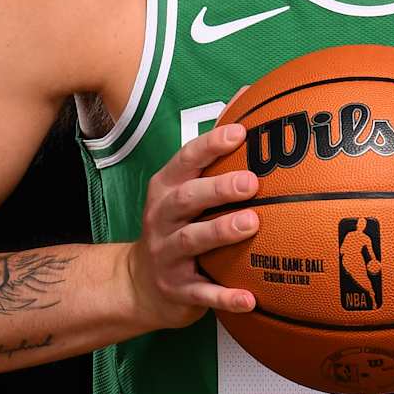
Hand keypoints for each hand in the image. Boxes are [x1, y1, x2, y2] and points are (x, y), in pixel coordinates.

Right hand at [127, 86, 261, 329]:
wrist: (140, 284)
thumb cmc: (178, 225)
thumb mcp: (186, 188)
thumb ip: (215, 152)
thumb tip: (251, 94)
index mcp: (167, 188)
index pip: (185, 160)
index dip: (211, 146)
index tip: (241, 133)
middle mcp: (162, 218)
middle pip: (187, 198)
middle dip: (218, 188)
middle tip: (252, 181)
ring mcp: (167, 254)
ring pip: (193, 241)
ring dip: (222, 231)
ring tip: (252, 224)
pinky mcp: (177, 289)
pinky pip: (202, 293)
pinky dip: (226, 296)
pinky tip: (251, 299)